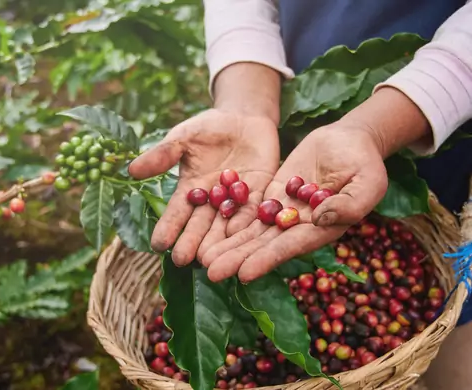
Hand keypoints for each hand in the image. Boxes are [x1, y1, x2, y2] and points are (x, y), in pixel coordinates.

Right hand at [128, 108, 279, 265]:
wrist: (243, 117)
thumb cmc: (208, 127)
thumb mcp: (183, 138)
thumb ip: (162, 155)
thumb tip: (131, 170)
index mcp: (190, 190)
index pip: (177, 213)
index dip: (168, 227)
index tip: (158, 244)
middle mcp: (211, 201)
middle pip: (201, 225)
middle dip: (192, 242)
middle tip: (183, 260)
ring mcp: (235, 200)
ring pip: (225, 225)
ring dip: (218, 242)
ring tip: (211, 259)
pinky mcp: (259, 194)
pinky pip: (253, 211)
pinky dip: (246, 222)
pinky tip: (239, 235)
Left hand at [200, 122, 388, 282]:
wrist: (349, 141)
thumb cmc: (365, 163)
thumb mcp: (367, 182)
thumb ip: (349, 204)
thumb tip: (319, 218)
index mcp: (322, 229)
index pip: (290, 247)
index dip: (267, 260)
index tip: (243, 273)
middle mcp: (299, 226)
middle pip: (264, 245)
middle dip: (238, 258)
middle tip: (210, 272)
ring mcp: (284, 211)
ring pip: (252, 231)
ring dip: (228, 244)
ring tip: (202, 258)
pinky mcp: (273, 195)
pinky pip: (250, 208)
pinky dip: (231, 219)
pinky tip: (209, 229)